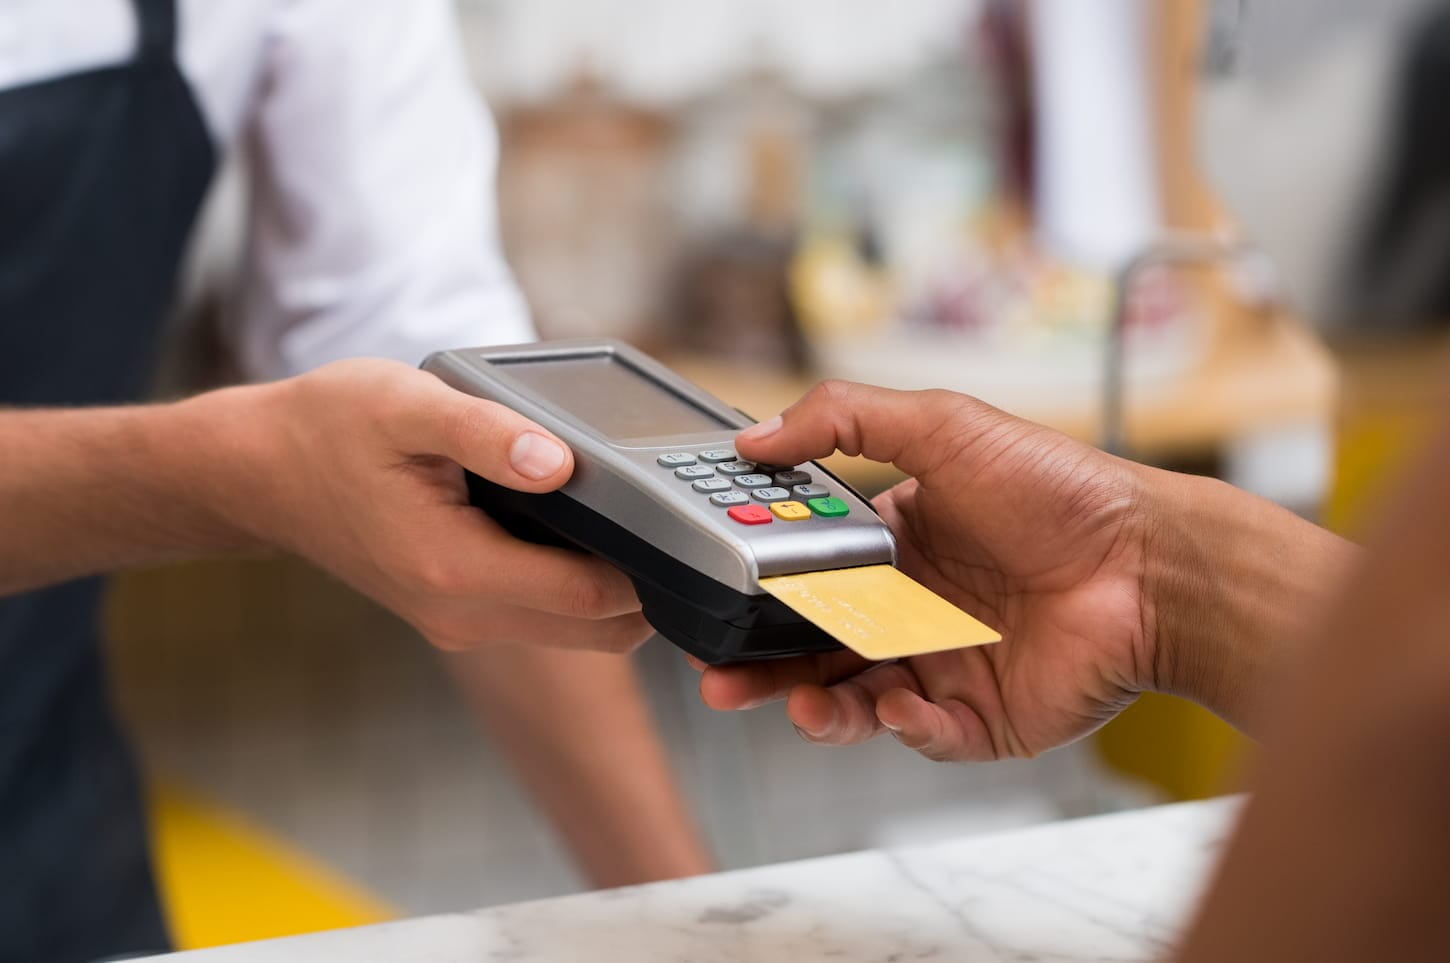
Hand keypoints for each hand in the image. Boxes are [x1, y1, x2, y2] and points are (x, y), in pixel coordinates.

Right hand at [205, 359, 650, 652]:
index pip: (592, 595)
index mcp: (457, 569)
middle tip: (688, 526)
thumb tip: (560, 462)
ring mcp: (460, 618)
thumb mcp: (406, 406)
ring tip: (649, 523)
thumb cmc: (329, 430)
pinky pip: (544, 614)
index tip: (692, 525)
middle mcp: (463, 613)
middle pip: (599, 627)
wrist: (259, 472)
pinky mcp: (457, 608)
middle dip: (653, 587)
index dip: (653, 566)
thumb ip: (487, 433)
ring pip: (576, 629)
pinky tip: (595, 531)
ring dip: (620, 592)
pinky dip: (582, 588)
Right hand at [699, 381, 1161, 760]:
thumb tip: (754, 435)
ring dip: (815, 708)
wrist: (1149, 564)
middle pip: (816, 649)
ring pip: (855, 701)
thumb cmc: (1059, 489)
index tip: (724, 587)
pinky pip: (923, 734)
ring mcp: (944, 666)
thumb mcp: (942, 424)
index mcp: (897, 545)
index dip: (762, 586)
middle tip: (718, 674)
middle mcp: (914, 609)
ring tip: (796, 704)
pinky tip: (898, 702)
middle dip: (761, 667)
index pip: (808, 573)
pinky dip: (902, 726)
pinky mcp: (981, 718)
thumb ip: (842, 418)